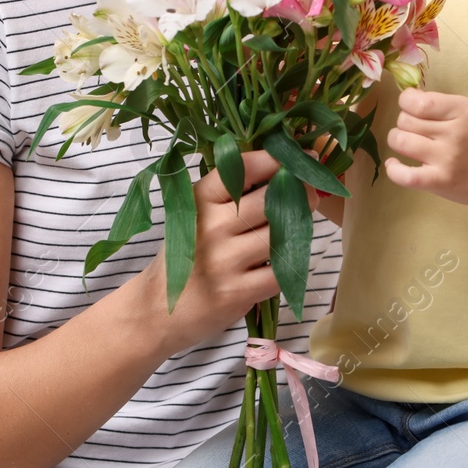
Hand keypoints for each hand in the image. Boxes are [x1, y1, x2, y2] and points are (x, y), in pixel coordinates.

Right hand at [139, 149, 317, 354]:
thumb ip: (232, 192)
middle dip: (299, 194)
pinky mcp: (236, 292)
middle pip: (271, 199)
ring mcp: (224, 260)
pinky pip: (281, 271)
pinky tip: (281, 262)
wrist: (158, 310)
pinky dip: (288, 265)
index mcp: (199, 199)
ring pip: (281, 234)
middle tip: (309, 194)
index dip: (278, 159)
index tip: (301, 156)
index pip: (244, 167)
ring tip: (295, 228)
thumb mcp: (196, 214)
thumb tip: (285, 168)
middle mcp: (211, 225)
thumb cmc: (187, 255)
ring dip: (296, 230)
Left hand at [383, 88, 467, 210]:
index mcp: (464, 111)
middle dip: (404, 122)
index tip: (409, 107)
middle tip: (414, 129)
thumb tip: (408, 97)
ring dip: (397, 140)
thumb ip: (444, 105)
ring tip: (405, 143)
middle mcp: (455, 132)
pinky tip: (394, 165)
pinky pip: (404, 175)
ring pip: (400, 141)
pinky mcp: (441, 182)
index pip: (418, 102)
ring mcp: (447, 158)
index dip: (405, 102)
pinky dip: (393, 169)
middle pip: (406, 120)